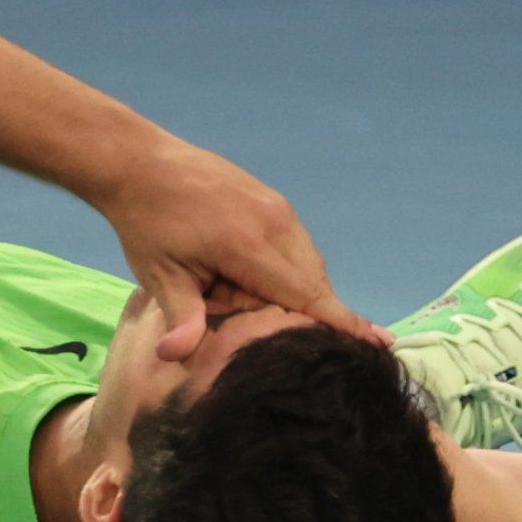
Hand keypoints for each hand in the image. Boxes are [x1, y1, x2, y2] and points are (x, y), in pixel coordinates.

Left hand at [105, 130, 372, 348]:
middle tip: (247, 315)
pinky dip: (286, 267)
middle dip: (299, 312)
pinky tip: (247, 273)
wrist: (139, 163)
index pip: (307, 295)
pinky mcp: (274, 199)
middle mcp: (275, 222)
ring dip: (290, 288)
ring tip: (235, 290)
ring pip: (307, 262)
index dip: (344, 323)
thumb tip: (172, 357)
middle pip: (312, 283)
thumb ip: (181, 319)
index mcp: (249, 245)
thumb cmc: (146, 224)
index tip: (382, 343)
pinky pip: (297, 243)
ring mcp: (278, 206)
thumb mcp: (159, 276)